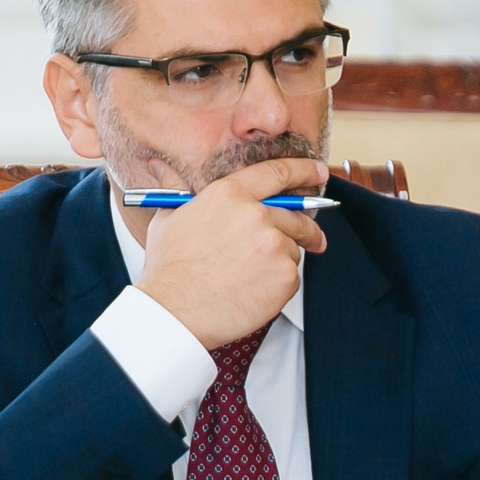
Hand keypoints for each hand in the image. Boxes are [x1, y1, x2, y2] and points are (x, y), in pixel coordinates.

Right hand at [136, 157, 330, 347]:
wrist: (173, 312)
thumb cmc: (168, 268)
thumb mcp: (168, 218)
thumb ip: (176, 188)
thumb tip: (161, 168)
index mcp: (229, 193)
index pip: (277, 172)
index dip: (304, 170)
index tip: (318, 171)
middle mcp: (256, 214)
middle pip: (297, 215)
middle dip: (309, 227)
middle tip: (314, 238)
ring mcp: (274, 244)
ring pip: (293, 247)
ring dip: (281, 259)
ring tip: (252, 277)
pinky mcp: (285, 275)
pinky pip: (292, 274)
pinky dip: (278, 283)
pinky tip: (254, 291)